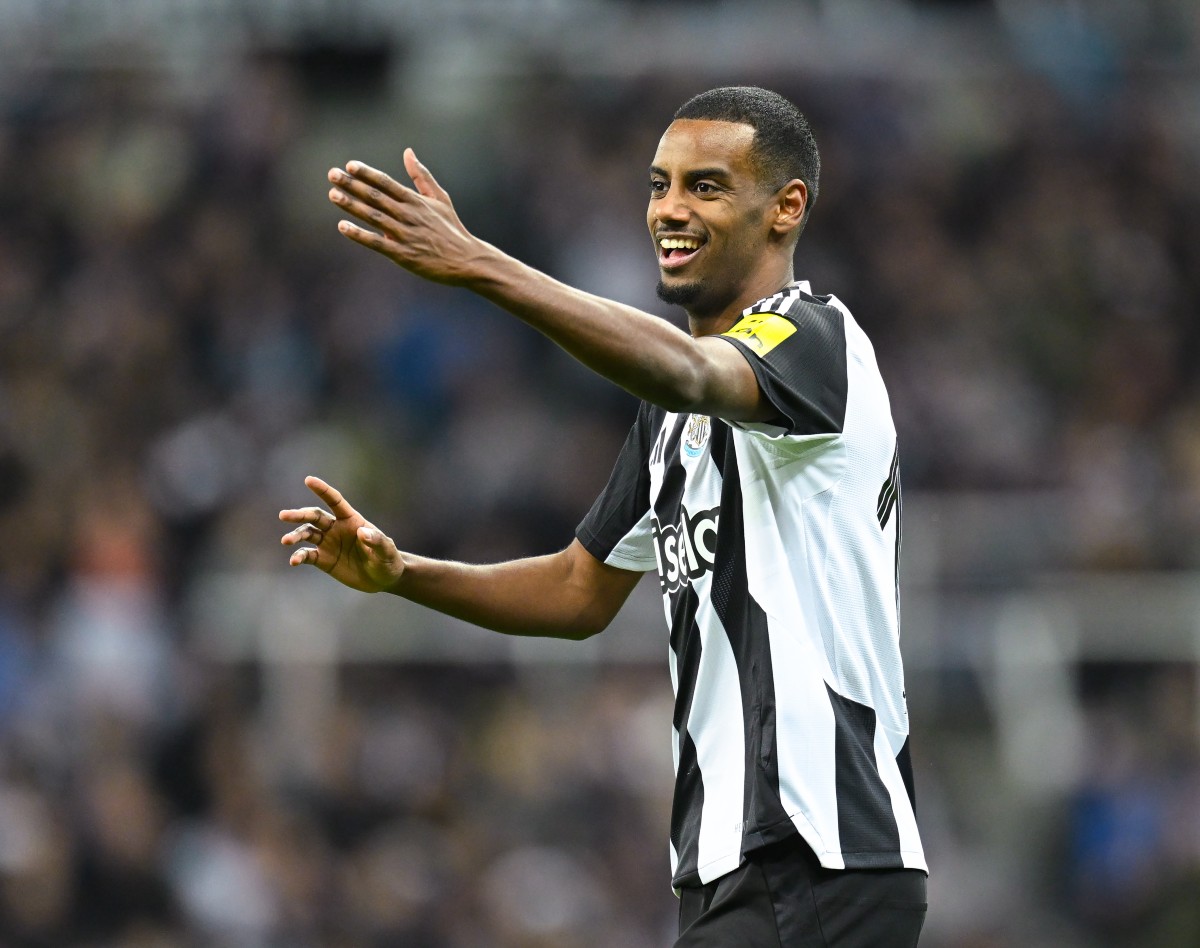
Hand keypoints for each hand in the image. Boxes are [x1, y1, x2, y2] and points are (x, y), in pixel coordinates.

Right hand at [279, 475, 403, 593]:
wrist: (382, 578)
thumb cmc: (388, 560)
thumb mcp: (386, 551)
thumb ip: (377, 541)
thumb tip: (363, 532)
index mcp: (351, 520)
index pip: (335, 501)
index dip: (322, 490)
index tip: (308, 480)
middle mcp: (336, 528)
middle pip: (314, 517)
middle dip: (299, 515)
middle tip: (284, 515)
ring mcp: (328, 544)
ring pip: (307, 534)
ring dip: (295, 536)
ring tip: (286, 541)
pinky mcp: (324, 560)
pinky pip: (307, 555)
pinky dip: (299, 557)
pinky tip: (294, 561)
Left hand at [327, 149, 484, 284]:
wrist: (468, 261)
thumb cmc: (452, 229)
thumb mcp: (441, 199)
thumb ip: (421, 176)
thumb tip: (408, 152)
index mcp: (416, 201)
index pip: (387, 183)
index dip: (367, 174)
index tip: (349, 165)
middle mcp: (409, 215)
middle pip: (376, 197)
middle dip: (353, 185)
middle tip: (332, 174)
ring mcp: (405, 235)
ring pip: (373, 217)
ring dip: (351, 205)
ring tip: (333, 194)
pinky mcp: (403, 255)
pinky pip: (377, 243)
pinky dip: (359, 234)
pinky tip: (343, 226)